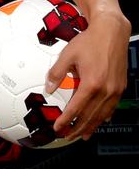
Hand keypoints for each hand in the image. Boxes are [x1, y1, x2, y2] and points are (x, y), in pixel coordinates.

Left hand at [46, 11, 129, 139]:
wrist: (111, 32)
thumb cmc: (89, 42)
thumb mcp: (67, 55)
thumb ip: (56, 73)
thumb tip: (48, 88)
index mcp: (91, 84)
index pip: (76, 109)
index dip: (66, 121)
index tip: (58, 128)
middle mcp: (105, 90)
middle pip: (90, 116)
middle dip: (77, 128)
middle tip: (67, 136)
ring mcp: (115, 90)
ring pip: (103, 115)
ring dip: (92, 126)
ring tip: (82, 135)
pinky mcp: (120, 87)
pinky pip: (112, 107)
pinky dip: (104, 116)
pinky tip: (101, 121)